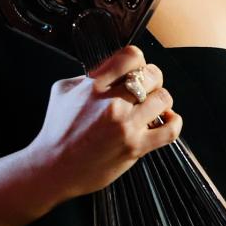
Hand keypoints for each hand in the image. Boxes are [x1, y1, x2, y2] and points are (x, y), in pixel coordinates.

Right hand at [27, 45, 181, 199]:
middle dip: (152, 80)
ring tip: (152, 107)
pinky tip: (165, 120)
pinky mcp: (135, 147)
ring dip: (161, 101)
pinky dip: (174, 122)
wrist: (52, 168)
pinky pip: (170, 130)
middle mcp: (111, 103)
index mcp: (94, 85)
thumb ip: (88, 76)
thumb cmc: (56, 130)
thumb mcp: (64, 91)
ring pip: (163, 98)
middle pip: (152, 75)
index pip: (131, 56)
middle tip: (146, 90)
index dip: (137, 62)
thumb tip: (111, 68)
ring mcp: (125, 125)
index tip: (135, 72)